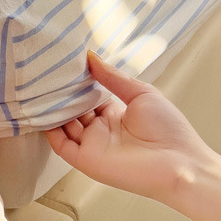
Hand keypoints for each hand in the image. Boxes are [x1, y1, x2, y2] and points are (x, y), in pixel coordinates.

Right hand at [44, 51, 216, 204]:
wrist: (181, 164)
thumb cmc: (168, 128)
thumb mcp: (140, 93)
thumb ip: (113, 77)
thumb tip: (89, 56)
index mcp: (114, 113)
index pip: (87, 95)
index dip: (76, 81)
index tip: (63, 63)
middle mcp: (100, 128)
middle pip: (72, 108)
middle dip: (60, 92)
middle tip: (45, 72)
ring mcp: (92, 144)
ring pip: (63, 124)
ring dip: (52, 108)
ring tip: (39, 86)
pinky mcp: (87, 160)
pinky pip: (61, 145)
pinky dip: (50, 130)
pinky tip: (43, 111)